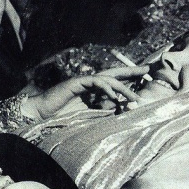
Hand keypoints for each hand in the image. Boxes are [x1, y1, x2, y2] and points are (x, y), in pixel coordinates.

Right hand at [24, 66, 149, 119]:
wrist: (41, 116)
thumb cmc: (62, 117)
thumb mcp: (89, 115)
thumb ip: (104, 110)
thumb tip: (122, 109)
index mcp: (94, 90)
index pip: (115, 81)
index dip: (129, 79)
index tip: (144, 78)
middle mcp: (90, 83)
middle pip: (114, 73)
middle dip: (131, 71)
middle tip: (147, 70)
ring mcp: (83, 82)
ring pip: (107, 78)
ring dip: (122, 87)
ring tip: (134, 97)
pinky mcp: (76, 83)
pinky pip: (94, 82)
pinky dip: (106, 87)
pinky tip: (114, 95)